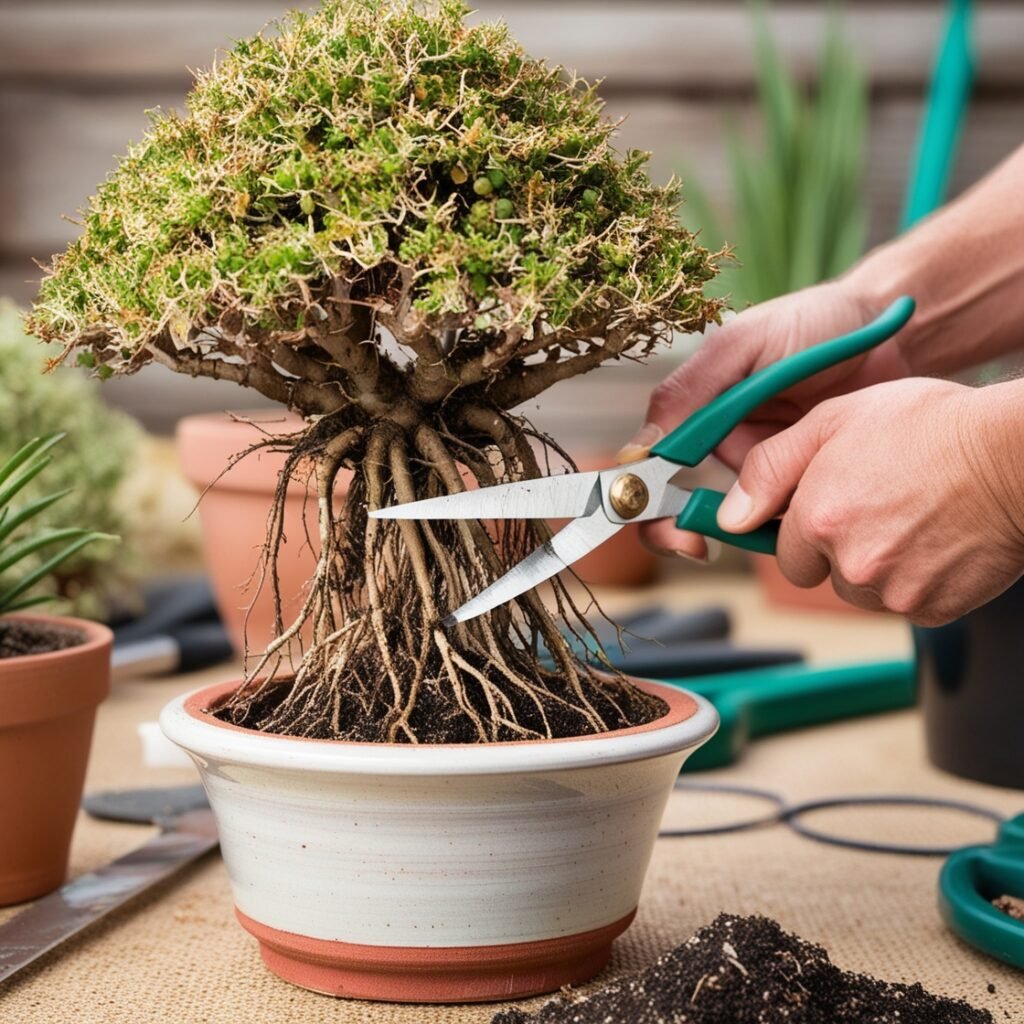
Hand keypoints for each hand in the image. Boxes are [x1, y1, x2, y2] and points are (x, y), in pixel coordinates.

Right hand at [620, 279, 911, 557]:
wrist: (889, 334)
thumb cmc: (813, 324)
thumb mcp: (743, 344)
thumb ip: (690, 390)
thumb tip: (638, 450)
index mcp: (694, 411)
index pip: (648, 463)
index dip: (642, 498)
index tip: (658, 517)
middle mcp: (719, 444)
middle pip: (675, 504)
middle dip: (676, 530)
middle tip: (693, 545)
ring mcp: (759, 469)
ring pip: (728, 518)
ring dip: (735, 530)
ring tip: (756, 527)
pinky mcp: (799, 485)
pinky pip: (778, 520)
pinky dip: (782, 530)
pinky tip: (799, 524)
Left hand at [715, 378, 1023, 625]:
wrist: (1016, 456)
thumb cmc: (932, 427)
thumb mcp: (835, 420)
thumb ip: (771, 467)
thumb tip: (729, 516)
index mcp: (820, 518)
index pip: (784, 552)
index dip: (806, 529)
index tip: (830, 509)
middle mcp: (852, 563)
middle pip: (822, 576)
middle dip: (838, 550)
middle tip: (877, 507)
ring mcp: (894, 591)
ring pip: (863, 593)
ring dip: (876, 567)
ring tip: (912, 519)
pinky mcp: (933, 609)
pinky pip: (905, 603)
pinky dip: (916, 579)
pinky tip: (937, 539)